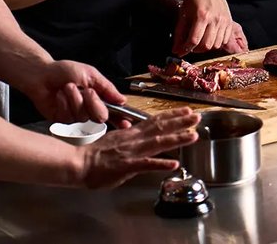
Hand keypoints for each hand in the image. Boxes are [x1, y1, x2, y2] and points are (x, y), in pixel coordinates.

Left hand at [27, 60, 125, 123]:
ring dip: (75, 99)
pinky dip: (64, 104)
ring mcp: (75, 117)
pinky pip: (68, 118)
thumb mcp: (90, 74)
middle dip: (94, 103)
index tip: (126, 122)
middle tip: (87, 91)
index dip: (121, 119)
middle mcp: (88, 109)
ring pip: (83, 117)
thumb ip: (107, 88)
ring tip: (67, 88)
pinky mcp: (62, 121)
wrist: (41, 74)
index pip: (113, 112)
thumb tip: (122, 99)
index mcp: (98, 98)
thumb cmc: (63, 71)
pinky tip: (59, 96)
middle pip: (100, 118)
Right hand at [76, 108, 199, 188]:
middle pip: (160, 127)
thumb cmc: (95, 156)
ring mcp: (131, 152)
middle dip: (180, 122)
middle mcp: (134, 139)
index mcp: (131, 133)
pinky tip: (173, 163)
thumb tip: (143, 138)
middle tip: (196, 117)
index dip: (172, 115)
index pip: (155, 121)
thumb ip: (132, 140)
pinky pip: (146, 164)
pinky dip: (160, 163)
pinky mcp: (127, 165)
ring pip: (158, 142)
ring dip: (177, 138)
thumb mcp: (116, 141)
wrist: (79, 163)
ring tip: (193, 135)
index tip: (186, 110)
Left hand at [173, 0, 245, 54]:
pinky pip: (225, 39)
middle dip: (197, 49)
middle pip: (207, 45)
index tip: (181, 52)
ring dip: (207, 46)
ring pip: (216, 44)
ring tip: (201, 41)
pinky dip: (217, 42)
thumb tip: (176, 50)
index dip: (186, 49)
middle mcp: (215, 19)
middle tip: (191, 46)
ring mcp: (224, 20)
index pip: (194, 40)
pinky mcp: (229, 20)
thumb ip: (179, 33)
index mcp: (202, 16)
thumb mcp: (183, 14)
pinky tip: (211, 36)